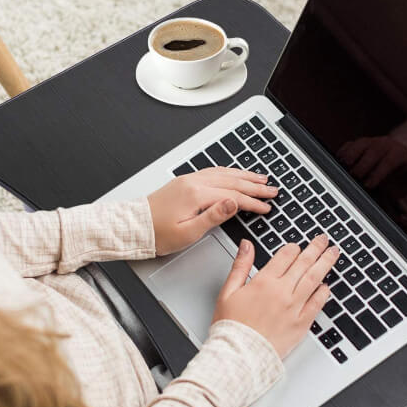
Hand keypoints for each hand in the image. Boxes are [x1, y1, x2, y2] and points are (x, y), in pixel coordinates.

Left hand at [147, 167, 277, 255]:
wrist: (134, 227)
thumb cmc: (157, 234)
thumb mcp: (188, 232)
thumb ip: (213, 217)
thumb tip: (233, 203)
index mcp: (196, 195)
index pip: (233, 196)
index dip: (253, 202)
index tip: (266, 207)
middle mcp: (193, 183)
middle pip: (231, 181)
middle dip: (254, 185)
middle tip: (272, 189)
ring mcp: (188, 180)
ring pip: (223, 173)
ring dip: (244, 175)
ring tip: (260, 178)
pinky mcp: (184, 182)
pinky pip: (212, 172)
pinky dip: (228, 172)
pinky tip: (234, 173)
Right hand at [212, 233, 337, 358]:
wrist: (239, 355)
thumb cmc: (231, 326)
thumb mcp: (228, 291)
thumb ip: (240, 265)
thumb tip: (246, 245)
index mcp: (263, 282)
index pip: (285, 256)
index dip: (293, 248)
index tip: (297, 245)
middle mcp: (282, 292)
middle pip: (304, 263)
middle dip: (316, 248)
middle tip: (324, 240)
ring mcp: (294, 308)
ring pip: (314, 279)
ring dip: (325, 263)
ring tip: (333, 253)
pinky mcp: (301, 324)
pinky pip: (317, 304)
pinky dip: (324, 292)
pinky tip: (327, 285)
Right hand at [337, 135, 406, 192]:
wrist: (391, 172)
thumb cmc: (400, 179)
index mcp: (399, 152)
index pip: (388, 161)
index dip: (378, 173)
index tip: (369, 185)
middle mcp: (385, 144)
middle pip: (372, 152)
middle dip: (363, 167)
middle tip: (356, 179)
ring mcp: (370, 142)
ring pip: (358, 146)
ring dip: (350, 158)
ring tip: (346, 171)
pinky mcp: (357, 143)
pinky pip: (348, 145)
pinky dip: (342, 154)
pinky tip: (340, 165)